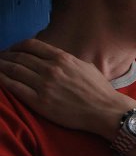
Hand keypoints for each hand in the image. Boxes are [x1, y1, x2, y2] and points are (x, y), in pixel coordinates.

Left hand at [0, 38, 132, 137]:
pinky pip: (15, 88)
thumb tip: (56, 59)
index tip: (11, 49)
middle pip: (19, 57)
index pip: (31, 45)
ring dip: (1, 66)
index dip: (17, 46)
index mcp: (63, 58)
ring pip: (14, 70)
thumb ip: (68, 61)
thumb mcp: (86, 67)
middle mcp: (51, 69)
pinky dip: (3, 81)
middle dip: (5, 56)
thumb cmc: (99, 90)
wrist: (104, 110)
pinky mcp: (39, 102)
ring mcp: (44, 85)